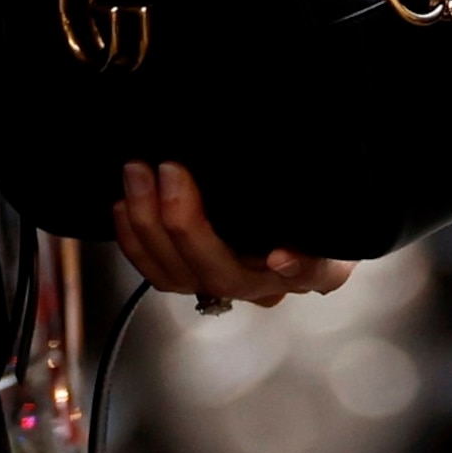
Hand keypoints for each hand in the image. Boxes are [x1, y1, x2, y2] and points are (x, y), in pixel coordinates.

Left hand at [114, 159, 354, 307]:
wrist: (285, 204)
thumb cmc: (306, 206)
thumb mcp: (328, 207)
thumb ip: (322, 225)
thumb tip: (283, 259)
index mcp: (308, 264)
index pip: (311, 274)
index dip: (295, 268)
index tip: (278, 255)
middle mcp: (262, 281)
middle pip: (224, 274)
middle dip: (187, 224)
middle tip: (170, 170)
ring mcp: (222, 277)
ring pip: (181, 276)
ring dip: (149, 225)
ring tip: (136, 173)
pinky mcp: (187, 268)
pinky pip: (156, 271)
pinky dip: (134, 240)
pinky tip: (122, 204)